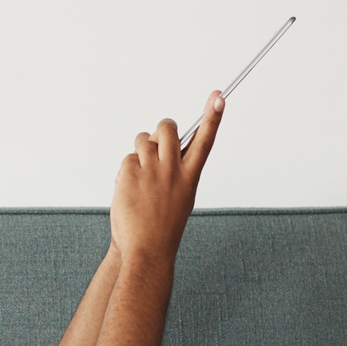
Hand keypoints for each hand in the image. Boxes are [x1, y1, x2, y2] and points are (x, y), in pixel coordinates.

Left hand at [109, 90, 222, 260]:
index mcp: (190, 176)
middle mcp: (173, 170)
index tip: (218, 96)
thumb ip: (174, 169)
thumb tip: (157, 144)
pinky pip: (128, 158)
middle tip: (156, 141)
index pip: (204, 140)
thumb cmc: (162, 225)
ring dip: (140, 150)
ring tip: (142, 174)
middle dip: (161, 129)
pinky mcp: (130, 173)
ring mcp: (151, 170)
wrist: (146, 249)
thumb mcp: (179, 196)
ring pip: (143, 140)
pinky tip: (130, 189)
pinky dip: (127, 170)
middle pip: (167, 129)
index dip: (212, 116)